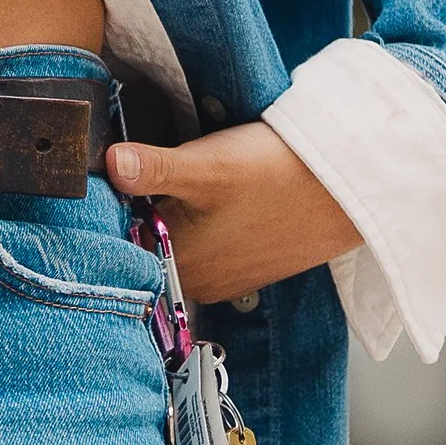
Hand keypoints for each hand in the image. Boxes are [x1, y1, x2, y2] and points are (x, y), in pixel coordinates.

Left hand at [104, 118, 358, 307]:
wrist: (350, 191)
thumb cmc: (279, 177)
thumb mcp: (208, 165)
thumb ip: (154, 168)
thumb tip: (107, 164)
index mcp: (174, 264)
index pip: (114, 242)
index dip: (101, 209)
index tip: (95, 178)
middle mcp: (193, 281)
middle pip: (141, 245)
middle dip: (132, 213)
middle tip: (133, 171)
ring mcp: (220, 276)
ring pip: (172, 245)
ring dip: (165, 218)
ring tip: (173, 182)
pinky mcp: (243, 265)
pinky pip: (203, 248)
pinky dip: (196, 226)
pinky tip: (207, 200)